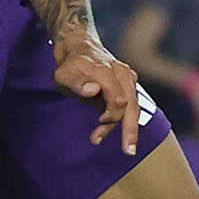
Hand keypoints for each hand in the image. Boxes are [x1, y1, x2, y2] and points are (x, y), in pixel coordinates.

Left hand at [58, 33, 147, 153]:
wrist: (78, 47)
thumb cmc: (70, 66)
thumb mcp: (64, 74)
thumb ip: (77, 82)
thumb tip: (93, 89)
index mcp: (106, 72)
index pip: (119, 101)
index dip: (111, 118)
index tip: (97, 127)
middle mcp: (121, 73)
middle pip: (133, 106)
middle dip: (130, 130)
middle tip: (128, 151)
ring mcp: (128, 76)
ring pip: (134, 106)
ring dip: (125, 126)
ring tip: (100, 137)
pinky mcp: (129, 81)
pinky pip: (132, 103)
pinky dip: (125, 117)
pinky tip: (108, 125)